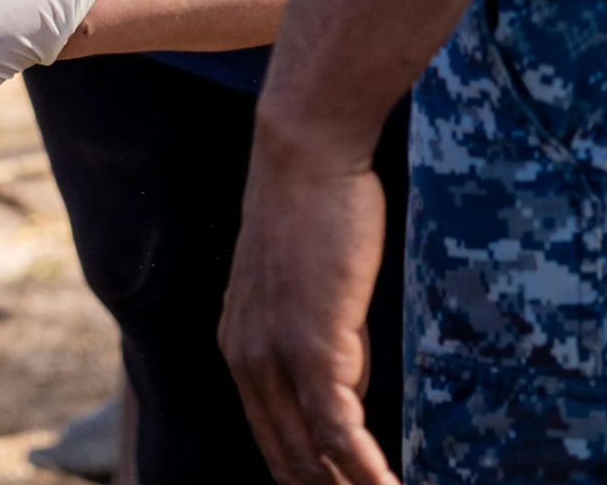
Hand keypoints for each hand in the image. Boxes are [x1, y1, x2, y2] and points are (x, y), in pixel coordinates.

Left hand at [219, 113, 397, 484]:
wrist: (305, 153)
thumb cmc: (319, 208)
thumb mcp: (313, 290)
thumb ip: (325, 345)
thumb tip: (350, 392)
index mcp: (240, 348)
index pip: (271, 439)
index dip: (307, 476)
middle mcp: (246, 360)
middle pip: (287, 460)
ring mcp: (273, 356)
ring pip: (312, 456)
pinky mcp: (309, 347)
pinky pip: (338, 431)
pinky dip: (367, 470)